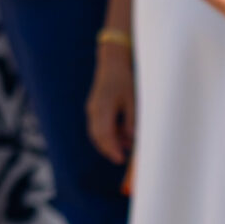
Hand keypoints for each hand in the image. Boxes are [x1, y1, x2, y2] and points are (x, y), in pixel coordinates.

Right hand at [88, 44, 134, 162]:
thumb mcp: (132, 100)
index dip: (112, 149)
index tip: (120, 160)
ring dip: (109, 141)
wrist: (112, 63)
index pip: (104, 134)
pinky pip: (98, 125)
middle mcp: (94, 110)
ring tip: (127, 147)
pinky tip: (122, 135)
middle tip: (121, 159)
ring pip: (97, 132)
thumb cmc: (124, 80)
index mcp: (102, 108)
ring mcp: (92, 108)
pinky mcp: (95, 107)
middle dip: (108, 149)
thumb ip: (130, 120)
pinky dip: (108, 133)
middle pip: (97, 136)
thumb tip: (130, 138)